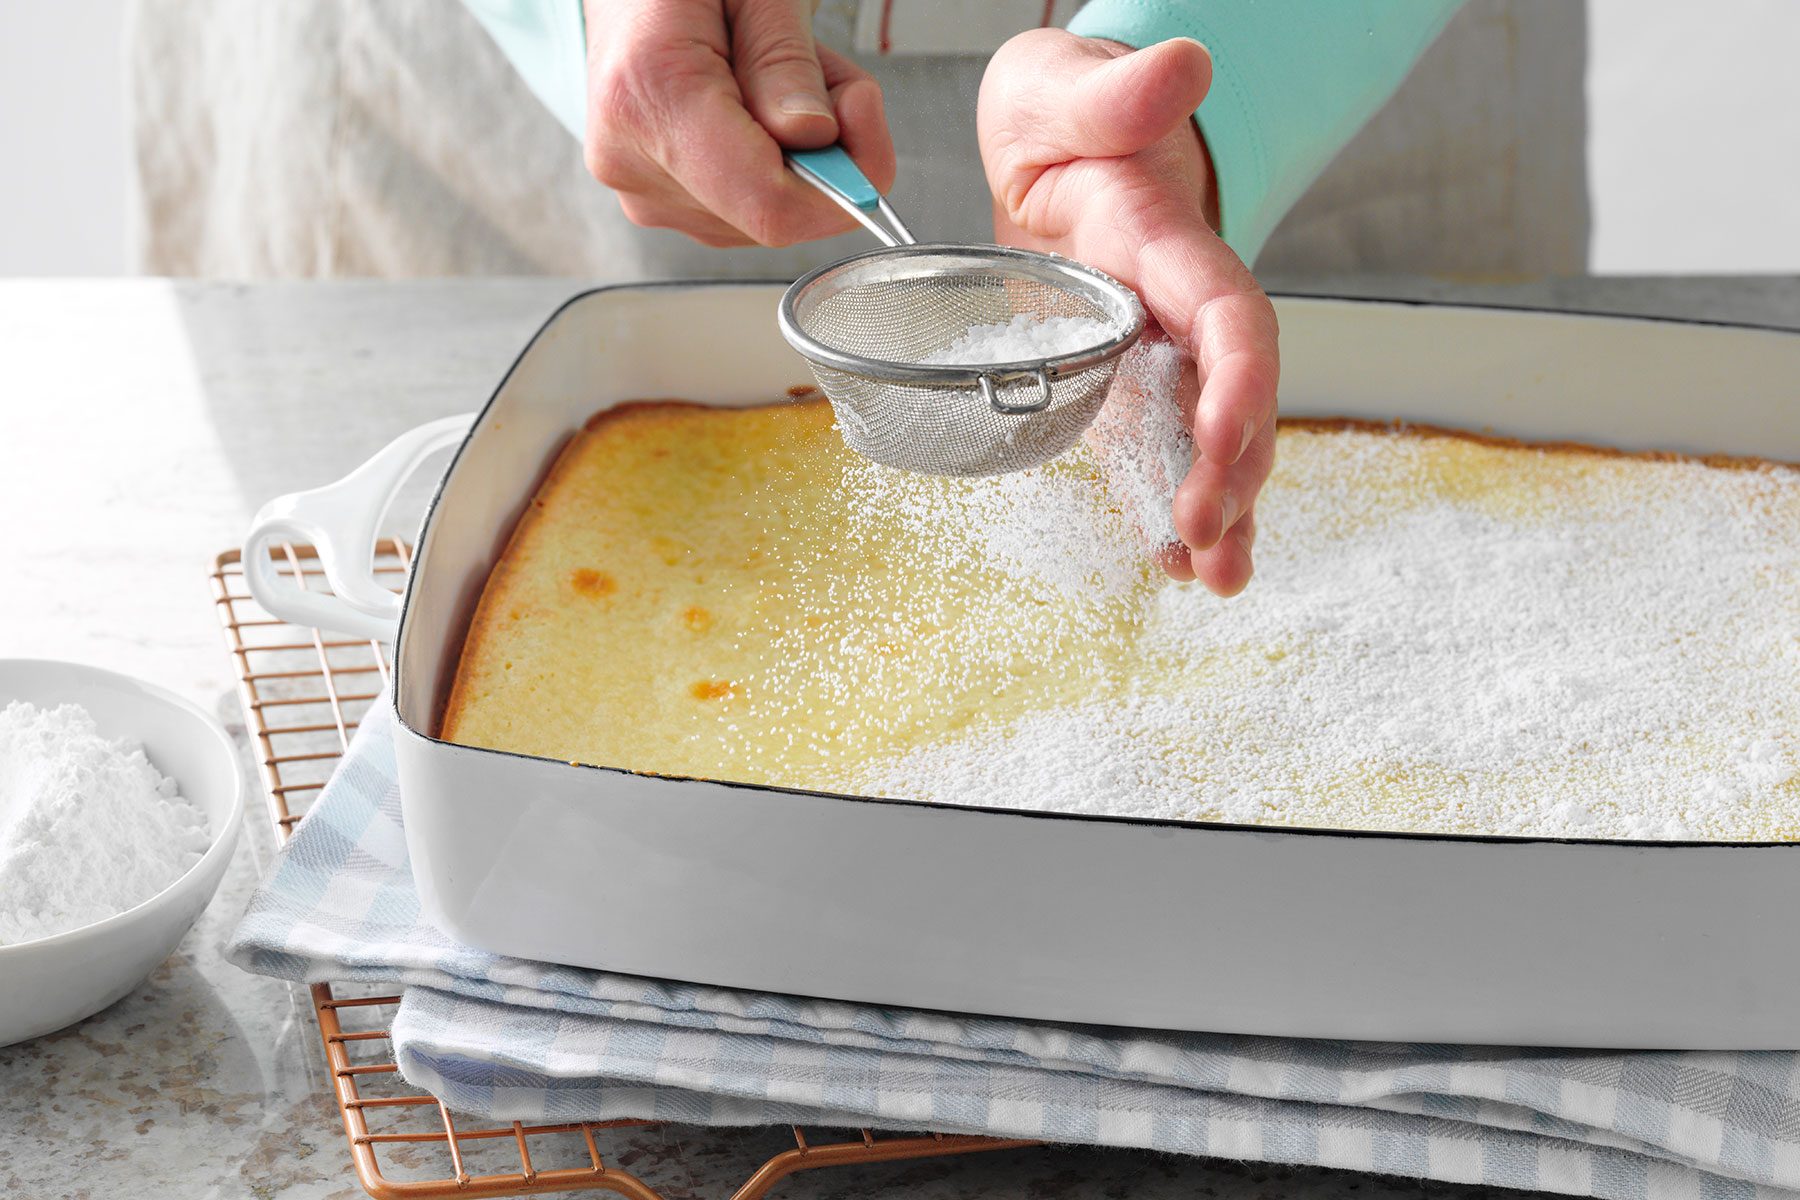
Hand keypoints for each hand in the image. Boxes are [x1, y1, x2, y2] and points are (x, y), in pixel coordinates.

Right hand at [582, 0, 896, 246]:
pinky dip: (770, 164)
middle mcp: (636, 162)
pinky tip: (750, 108)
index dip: (842, 184)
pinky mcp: (658, 201)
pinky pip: (745, 209)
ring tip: (771, 77)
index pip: (770, 205)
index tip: (864, 122)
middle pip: (775, 213)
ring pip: (767, 215)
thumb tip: (816, 136)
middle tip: (818, 73)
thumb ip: (785, 63)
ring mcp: (644, 190)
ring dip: (800, 154)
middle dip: (823, 150)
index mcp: (652, 99)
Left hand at [979, 29, 1279, 595]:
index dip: (1237, 377)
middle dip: (1232, 467)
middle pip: (1231, 392)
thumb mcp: (1061, 91)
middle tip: (1206, 534)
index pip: (1225, 311)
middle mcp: (1176, 307)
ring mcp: (1158, 352)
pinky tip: (1179, 566)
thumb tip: (1181, 67)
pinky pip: (1160, 450)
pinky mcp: (1127, 383)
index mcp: (1164, 241)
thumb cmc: (1056, 119)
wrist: (1054, 147)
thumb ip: (1114, 92)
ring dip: (1220, 507)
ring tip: (1217, 580)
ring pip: (1206, 436)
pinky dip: (1173, 507)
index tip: (1227, 435)